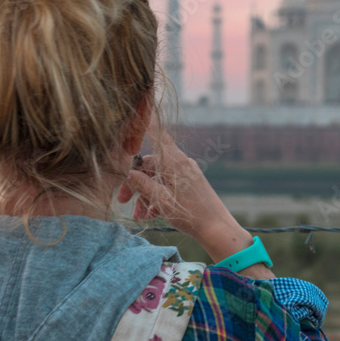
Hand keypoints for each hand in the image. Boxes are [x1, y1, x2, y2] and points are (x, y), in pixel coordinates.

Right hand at [116, 116, 273, 276]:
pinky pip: (169, 187)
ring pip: (158, 180)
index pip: (159, 136)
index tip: (140, 111)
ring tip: (139, 217)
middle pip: (151, 165)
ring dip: (146, 197)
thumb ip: (144, 185)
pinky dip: (158, 199)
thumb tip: (129, 173)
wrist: (218, 229)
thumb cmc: (191, 214)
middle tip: (121, 201)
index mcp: (175, 162)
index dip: (148, 124)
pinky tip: (151, 215)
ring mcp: (187, 175)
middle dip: (135, 183)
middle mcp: (181, 164)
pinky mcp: (190, 186)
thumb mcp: (162, 201)